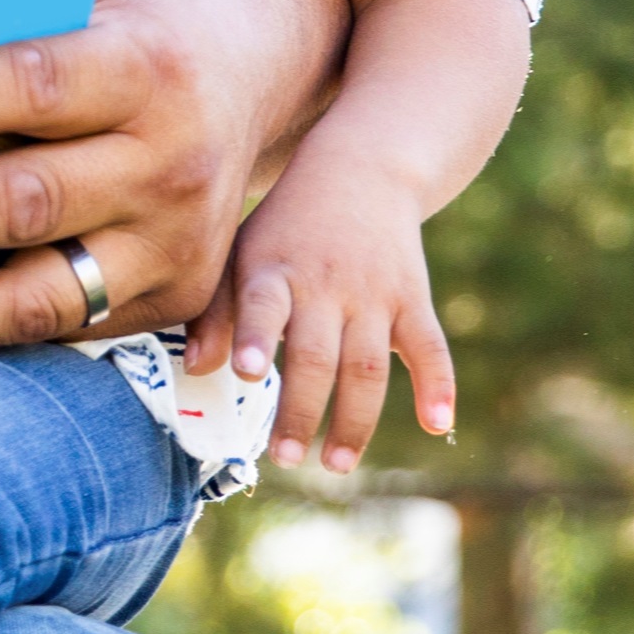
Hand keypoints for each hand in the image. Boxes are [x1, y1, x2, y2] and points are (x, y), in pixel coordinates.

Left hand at [0, 0, 344, 351]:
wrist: (258, 59)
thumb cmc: (135, 17)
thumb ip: (5, 13)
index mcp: (147, 67)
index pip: (39, 87)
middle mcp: (171, 162)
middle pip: (27, 201)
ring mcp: (176, 241)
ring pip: (38, 294)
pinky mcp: (173, 297)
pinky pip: (59, 328)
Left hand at [210, 141, 457, 478]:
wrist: (362, 170)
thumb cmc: (285, 227)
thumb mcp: (242, 252)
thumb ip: (218, 312)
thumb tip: (196, 371)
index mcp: (274, 270)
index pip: (263, 305)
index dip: (254, 337)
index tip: (248, 372)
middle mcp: (326, 284)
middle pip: (317, 355)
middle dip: (302, 409)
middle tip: (285, 456)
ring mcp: (375, 294)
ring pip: (368, 365)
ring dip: (355, 420)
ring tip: (337, 463)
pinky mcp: (412, 299)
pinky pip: (429, 348)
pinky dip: (438, 386)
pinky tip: (437, 426)